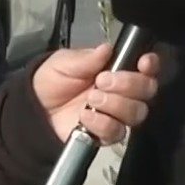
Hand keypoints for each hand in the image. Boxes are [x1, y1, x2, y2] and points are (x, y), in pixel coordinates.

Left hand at [32, 44, 160, 143]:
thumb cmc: (52, 80)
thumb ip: (87, 58)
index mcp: (117, 69)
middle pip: (147, 90)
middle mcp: (124, 93)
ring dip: (115, 104)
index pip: (147, 67)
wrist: (34, 109)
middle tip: (102, 81)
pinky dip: (102, 123)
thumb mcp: (65, 62)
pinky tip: (85, 116)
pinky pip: (117, 132)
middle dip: (129, 84)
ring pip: (137, 112)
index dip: (151, 65)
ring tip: (92, 99)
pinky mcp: (107, 135)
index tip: (142, 63)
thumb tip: (107, 49)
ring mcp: (117, 115)